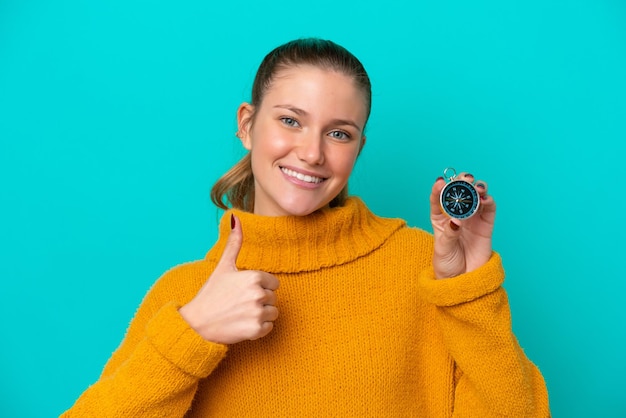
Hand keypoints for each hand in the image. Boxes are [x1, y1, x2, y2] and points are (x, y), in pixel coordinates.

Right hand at [179, 215, 279, 343]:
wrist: (197, 324)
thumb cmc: (210, 294)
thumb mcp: (223, 266)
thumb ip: (234, 243)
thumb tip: (235, 217)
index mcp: (254, 276)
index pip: (274, 283)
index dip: (260, 288)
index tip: (243, 292)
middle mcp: (258, 293)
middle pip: (273, 298)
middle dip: (260, 302)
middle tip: (240, 304)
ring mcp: (257, 313)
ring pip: (273, 313)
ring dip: (261, 316)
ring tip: (242, 314)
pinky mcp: (255, 330)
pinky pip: (269, 328)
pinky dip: (258, 329)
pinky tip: (242, 325)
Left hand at [429, 173, 495, 278]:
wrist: (463, 280)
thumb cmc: (447, 264)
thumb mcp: (443, 249)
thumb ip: (450, 234)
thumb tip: (457, 221)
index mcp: (439, 218)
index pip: (437, 198)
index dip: (438, 188)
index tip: (440, 182)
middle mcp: (456, 214)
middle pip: (459, 192)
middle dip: (462, 182)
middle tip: (465, 179)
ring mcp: (472, 218)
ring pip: (475, 196)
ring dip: (477, 188)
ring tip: (477, 187)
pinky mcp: (486, 224)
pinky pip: (489, 208)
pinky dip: (488, 200)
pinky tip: (485, 198)